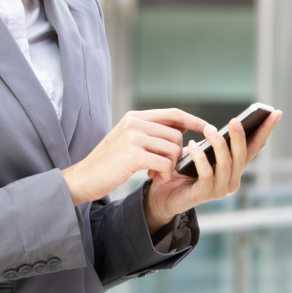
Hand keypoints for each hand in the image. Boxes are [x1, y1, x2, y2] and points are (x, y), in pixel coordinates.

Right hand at [61, 108, 207, 205]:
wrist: (82, 179)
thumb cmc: (107, 163)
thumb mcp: (127, 140)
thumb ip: (150, 133)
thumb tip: (181, 131)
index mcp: (135, 117)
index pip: (173, 114)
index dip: (193, 121)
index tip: (209, 128)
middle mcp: (135, 123)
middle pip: (176, 135)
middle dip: (177, 154)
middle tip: (164, 168)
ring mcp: (133, 137)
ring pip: (173, 149)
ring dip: (170, 166)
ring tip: (157, 174)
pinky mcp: (133, 155)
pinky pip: (165, 163)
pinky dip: (164, 174)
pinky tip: (154, 179)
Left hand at [144, 110, 281, 231]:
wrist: (163, 194)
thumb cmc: (184, 170)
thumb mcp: (203, 150)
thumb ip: (216, 142)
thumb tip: (230, 124)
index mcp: (235, 167)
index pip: (255, 146)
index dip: (266, 130)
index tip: (275, 112)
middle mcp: (232, 179)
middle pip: (242, 155)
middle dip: (240, 137)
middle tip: (235, 120)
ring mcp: (220, 189)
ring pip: (226, 164)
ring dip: (218, 144)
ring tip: (208, 129)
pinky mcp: (204, 195)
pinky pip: (207, 174)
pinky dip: (200, 158)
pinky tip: (193, 145)